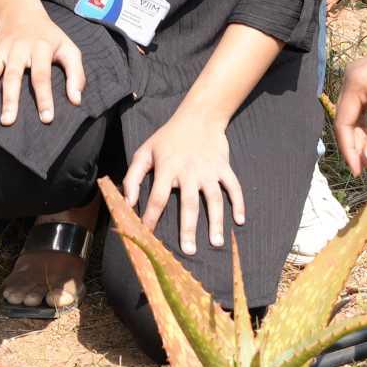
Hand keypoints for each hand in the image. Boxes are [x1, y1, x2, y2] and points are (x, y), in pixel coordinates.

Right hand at [0, 7, 85, 128]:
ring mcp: (0, 49)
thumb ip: (76, 74)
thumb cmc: (49, 37)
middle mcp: (18, 48)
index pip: (41, 75)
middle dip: (10, 98)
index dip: (44, 97)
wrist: (22, 12)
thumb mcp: (69, 49)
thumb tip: (76, 100)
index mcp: (40, 48)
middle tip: (8, 121)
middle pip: (12, 74)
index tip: (46, 118)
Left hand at [121, 111, 240, 253]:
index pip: (157, 197)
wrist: (199, 116)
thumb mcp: (144, 152)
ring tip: (216, 243)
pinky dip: (238, 203)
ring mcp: (209, 170)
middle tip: (188, 251)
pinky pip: (233, 187)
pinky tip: (240, 220)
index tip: (148, 236)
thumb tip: (127, 203)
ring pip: (214, 199)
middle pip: (188, 204)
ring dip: (216, 222)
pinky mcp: (223, 168)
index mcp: (167, 168)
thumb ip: (132, 177)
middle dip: (188, 228)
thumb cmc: (167, 138)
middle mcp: (189, 171)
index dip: (151, 217)